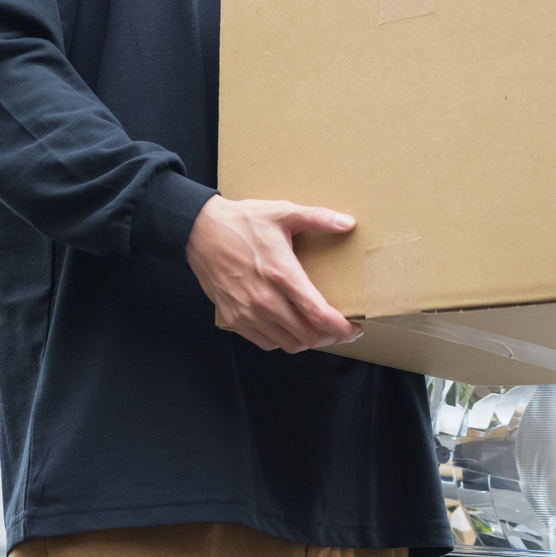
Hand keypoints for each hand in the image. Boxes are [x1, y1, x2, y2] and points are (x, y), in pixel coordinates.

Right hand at [185, 195, 360, 353]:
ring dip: (309, 341)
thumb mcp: (282, 212)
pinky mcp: (235, 318)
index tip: (355, 328)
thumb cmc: (242, 221)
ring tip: (318, 329)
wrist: (199, 231)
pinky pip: (267, 343)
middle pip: (308, 337)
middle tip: (342, 329)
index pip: (319, 315)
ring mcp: (248, 312)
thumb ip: (318, 218)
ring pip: (289, 344)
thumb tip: (348, 222)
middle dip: (332, 337)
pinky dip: (284, 341)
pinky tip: (291, 327)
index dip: (342, 329)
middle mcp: (265, 299)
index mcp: (282, 274)